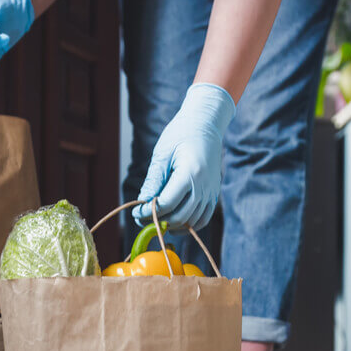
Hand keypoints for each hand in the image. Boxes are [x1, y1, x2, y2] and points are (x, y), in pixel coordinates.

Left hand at [133, 83, 235, 229]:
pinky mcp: (214, 194)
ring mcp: (212, 191)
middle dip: (158, 221)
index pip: (167, 203)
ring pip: (192, 222)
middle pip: (180, 216)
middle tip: (142, 219)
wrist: (205, 124)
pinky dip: (188, 225)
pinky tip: (174, 223)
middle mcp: (205, 185)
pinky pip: (203, 219)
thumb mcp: (162, 153)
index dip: (148, 212)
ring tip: (156, 220)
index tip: (136, 213)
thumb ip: (154, 180)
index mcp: (191, 173)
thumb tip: (143, 204)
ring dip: (173, 225)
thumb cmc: (181, 134)